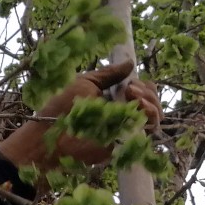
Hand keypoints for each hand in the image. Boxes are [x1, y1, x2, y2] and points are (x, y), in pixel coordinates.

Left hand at [0, 59, 161, 172]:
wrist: (50, 137)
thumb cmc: (61, 107)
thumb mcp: (85, 82)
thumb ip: (108, 74)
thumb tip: (131, 63)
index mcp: (111, 96)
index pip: (140, 88)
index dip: (141, 84)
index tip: (130, 83)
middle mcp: (121, 111)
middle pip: (150, 99)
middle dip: (147, 91)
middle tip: (130, 90)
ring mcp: (125, 127)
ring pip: (154, 114)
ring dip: (151, 103)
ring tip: (135, 99)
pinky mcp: (126, 142)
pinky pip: (148, 131)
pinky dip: (151, 118)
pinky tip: (140, 111)